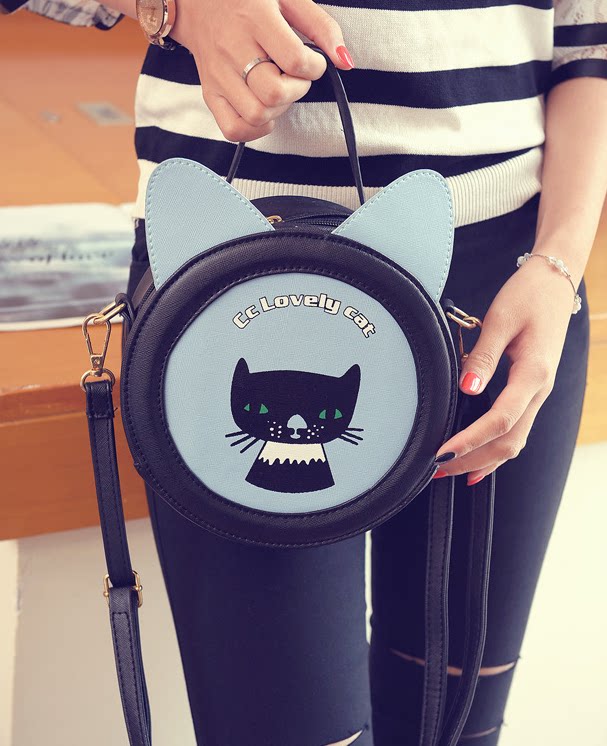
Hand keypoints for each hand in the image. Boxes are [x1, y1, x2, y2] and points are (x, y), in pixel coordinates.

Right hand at [170, 0, 352, 142]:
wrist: (196, 1)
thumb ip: (321, 26)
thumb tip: (345, 62)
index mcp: (255, 18)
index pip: (294, 59)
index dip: (314, 67)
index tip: (312, 61)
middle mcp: (233, 49)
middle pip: (273, 93)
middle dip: (296, 91)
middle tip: (295, 77)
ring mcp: (218, 75)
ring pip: (256, 115)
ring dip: (278, 110)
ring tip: (278, 90)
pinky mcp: (210, 93)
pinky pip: (233, 129)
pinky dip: (255, 129)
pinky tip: (264, 111)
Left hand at [434, 253, 577, 485]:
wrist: (554, 283)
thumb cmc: (528, 296)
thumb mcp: (501, 319)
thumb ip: (483, 356)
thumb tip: (467, 388)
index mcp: (533, 374)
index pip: (500, 420)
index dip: (470, 441)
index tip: (442, 453)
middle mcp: (539, 390)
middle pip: (508, 442)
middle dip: (472, 461)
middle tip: (437, 470)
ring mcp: (537, 394)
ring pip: (514, 442)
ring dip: (482, 460)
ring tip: (450, 471)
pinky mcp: (530, 391)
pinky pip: (515, 430)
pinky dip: (495, 450)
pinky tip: (477, 462)